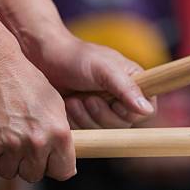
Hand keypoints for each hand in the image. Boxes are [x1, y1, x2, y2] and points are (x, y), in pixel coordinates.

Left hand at [0, 0, 155, 128]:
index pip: (147, 111)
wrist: (42, 58)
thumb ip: (127, 88)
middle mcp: (122, 98)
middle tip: (87, 98)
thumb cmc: (75, 57)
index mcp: (134, 83)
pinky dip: (76, 121)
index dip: (129, 111)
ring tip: (74, 99)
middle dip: (102, 114)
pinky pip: (88, 133)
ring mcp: (104, 110)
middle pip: (124, 125)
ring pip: (105, 131)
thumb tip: (147, 110)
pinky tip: (68, 106)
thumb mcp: (104, 69)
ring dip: (86, 117)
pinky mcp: (86, 119)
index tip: (112, 101)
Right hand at [0, 53, 74, 181]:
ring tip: (6, 140)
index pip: (63, 172)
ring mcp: (12, 145)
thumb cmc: (26, 82)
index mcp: (59, 134)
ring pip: (9, 173)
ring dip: (6, 162)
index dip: (55, 167)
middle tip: (22, 146)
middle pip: (34, 175)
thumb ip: (59, 133)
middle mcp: (37, 143)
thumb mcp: (55, 105)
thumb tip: (64, 155)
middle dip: (28, 165)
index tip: (48, 162)